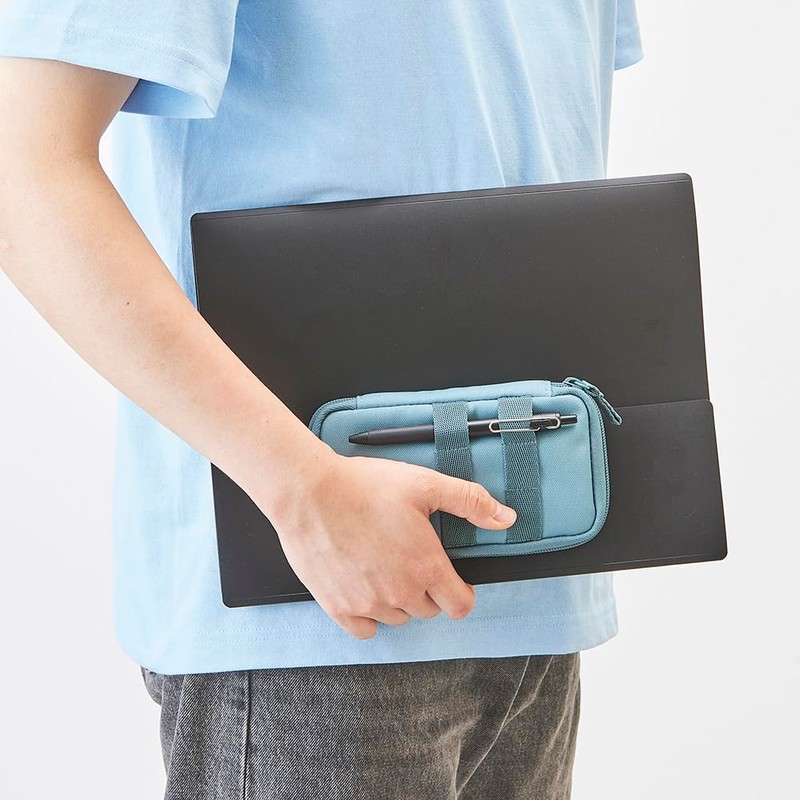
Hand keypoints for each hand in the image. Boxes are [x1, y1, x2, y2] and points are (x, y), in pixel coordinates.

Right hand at [266, 451, 517, 639]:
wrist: (310, 492)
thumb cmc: (365, 486)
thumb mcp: (426, 484)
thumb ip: (470, 502)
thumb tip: (507, 519)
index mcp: (426, 566)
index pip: (460, 606)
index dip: (460, 593)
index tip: (451, 579)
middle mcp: (400, 592)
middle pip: (428, 610)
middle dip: (427, 589)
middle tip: (409, 558)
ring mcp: (368, 603)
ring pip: (398, 618)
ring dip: (398, 600)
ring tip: (384, 566)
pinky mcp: (338, 607)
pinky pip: (365, 630)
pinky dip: (369, 615)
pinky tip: (364, 588)